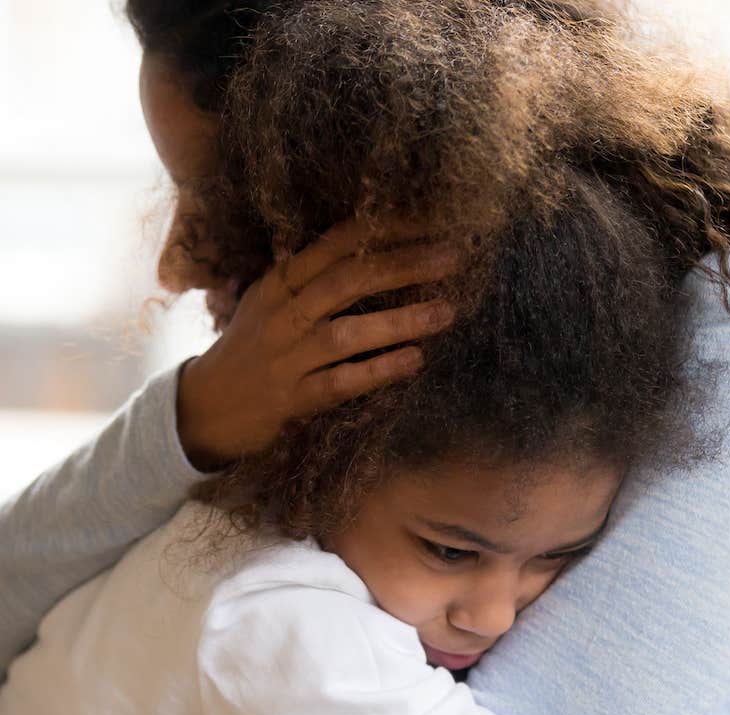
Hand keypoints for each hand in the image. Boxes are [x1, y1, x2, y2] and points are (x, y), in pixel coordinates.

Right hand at [177, 221, 457, 469]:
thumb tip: (376, 252)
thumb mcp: (269, 304)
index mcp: (278, 283)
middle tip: (453, 257)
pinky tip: (414, 360)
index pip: (337, 243)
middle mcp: (281, 314)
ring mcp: (286, 359)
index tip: (431, 219)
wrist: (204, 409)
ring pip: (347, 332)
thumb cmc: (249, 351)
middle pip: (348, 279)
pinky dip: (379, 370)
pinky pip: (341, 382)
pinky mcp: (292, 400)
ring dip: (401, 320)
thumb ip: (311, 280)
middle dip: (404, 265)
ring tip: (447, 311)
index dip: (386, 228)